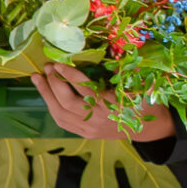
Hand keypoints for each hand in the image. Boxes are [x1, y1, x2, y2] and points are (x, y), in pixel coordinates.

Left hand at [31, 64, 175, 142]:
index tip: (59, 63)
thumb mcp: (140, 86)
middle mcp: (98, 118)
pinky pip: (61, 121)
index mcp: (112, 105)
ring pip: (59, 112)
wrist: (149, 128)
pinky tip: (46, 93)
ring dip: (46, 94)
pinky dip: (51, 106)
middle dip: (54, 83)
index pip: (85, 89)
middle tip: (48, 67)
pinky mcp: (85, 134)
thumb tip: (109, 53)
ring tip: (37, 77)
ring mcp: (89, 128)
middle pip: (67, 102)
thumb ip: (124, 72)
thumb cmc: (143, 102)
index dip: (70, 75)